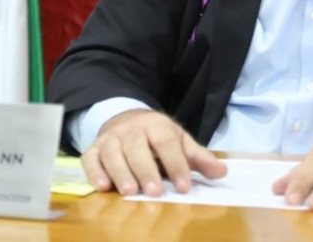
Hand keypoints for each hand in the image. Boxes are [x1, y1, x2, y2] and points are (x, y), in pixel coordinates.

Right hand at [81, 110, 226, 196]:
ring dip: (120, 172)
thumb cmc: (157, 137)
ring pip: (112, 152)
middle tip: (154, 191)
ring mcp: (110, 139)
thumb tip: (222, 172)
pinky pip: (90, 159)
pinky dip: (94, 172)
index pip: (166, 142)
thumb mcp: (179, 141)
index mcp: (156, 125)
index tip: (184, 186)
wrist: (126, 120)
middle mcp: (131, 130)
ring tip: (130, 192)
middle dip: (146, 170)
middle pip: (137, 147)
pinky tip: (102, 186)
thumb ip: (198, 158)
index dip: (176, 163)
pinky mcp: (93, 149)